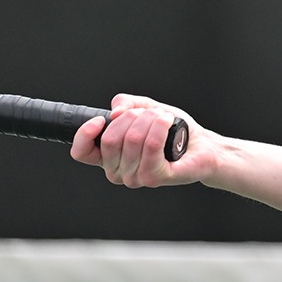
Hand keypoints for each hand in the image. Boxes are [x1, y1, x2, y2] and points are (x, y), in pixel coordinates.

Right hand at [69, 94, 204, 188]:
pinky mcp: (155, 177)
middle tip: (148, 114)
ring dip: (150, 119)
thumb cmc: (171, 131)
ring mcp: (136, 177)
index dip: (85, 134)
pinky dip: (160, 126)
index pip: (81, 153)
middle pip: (110, 139)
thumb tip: (115, 113)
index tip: (101, 119)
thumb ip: (124, 104)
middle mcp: (118, 172)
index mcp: (109, 157)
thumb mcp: (143, 108)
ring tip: (163, 118)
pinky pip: (151, 145)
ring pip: (133, 138)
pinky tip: (168, 122)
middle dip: (131, 117)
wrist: (201, 144)